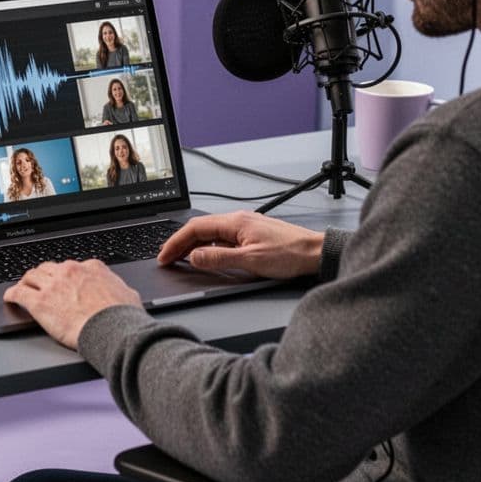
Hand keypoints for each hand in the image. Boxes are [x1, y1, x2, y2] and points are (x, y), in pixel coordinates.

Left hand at [3, 260, 140, 348]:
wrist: (112, 329)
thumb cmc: (122, 316)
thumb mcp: (127, 294)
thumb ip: (118, 289)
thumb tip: (122, 293)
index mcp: (91, 268)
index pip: (73, 266)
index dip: (66, 275)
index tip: (63, 281)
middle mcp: (70, 271)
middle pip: (49, 268)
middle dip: (44, 275)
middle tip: (40, 283)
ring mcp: (53, 285)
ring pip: (31, 276)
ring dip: (27, 281)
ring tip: (23, 287)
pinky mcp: (40, 302)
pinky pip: (18, 293)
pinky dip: (12, 294)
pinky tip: (10, 298)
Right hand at [158, 211, 323, 279]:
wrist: (315, 253)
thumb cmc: (291, 254)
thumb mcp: (251, 261)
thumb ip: (220, 259)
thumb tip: (195, 257)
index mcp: (235, 222)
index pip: (195, 228)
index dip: (176, 242)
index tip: (165, 255)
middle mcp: (238, 220)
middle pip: (200, 229)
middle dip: (179, 243)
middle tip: (166, 257)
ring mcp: (245, 227)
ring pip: (210, 234)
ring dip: (193, 245)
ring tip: (180, 258)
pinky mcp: (251, 235)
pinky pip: (221, 239)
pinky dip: (207, 247)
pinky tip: (206, 257)